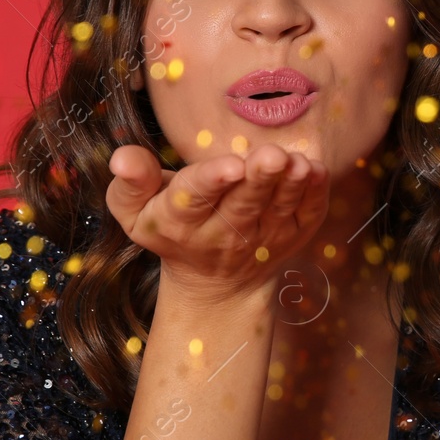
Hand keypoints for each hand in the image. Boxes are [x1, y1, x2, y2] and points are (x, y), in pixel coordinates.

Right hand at [105, 143, 329, 304]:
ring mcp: (264, 236)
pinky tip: (316, 170)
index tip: (229, 166)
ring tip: (296, 163)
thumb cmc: (172, 228)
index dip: (212, 181)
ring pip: (278, 207)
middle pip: (243, 203)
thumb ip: (131, 183)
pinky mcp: (294, 235)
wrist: (216, 283)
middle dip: (258, 179)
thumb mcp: (136, 212)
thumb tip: (123, 157)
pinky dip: (314, 194)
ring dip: (290, 185)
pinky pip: (307, 214)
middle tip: (271, 156)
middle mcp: (224, 232)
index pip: (194, 199)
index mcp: (181, 222)